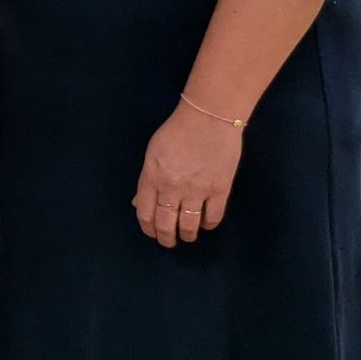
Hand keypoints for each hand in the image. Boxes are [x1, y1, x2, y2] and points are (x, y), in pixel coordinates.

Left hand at [132, 102, 240, 247]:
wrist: (210, 118)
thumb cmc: (177, 131)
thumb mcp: (153, 153)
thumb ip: (147, 180)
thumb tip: (140, 203)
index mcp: (152, 176)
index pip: (145, 212)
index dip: (147, 228)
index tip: (151, 233)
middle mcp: (172, 187)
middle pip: (165, 223)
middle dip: (165, 237)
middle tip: (168, 242)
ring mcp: (198, 189)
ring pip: (189, 224)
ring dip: (186, 235)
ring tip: (186, 237)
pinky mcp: (220, 189)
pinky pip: (213, 216)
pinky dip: (208, 224)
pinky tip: (205, 224)